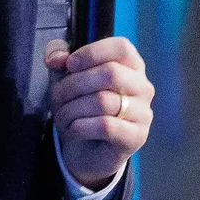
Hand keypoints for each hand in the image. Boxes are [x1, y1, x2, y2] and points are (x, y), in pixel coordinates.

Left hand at [47, 36, 153, 189]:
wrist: (86, 152)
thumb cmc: (80, 108)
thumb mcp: (64, 78)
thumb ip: (58, 57)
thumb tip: (56, 58)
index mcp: (132, 66)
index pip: (122, 47)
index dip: (92, 53)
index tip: (69, 65)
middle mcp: (143, 87)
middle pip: (111, 73)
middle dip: (75, 84)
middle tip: (57, 97)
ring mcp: (144, 112)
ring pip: (104, 101)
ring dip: (73, 109)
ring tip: (63, 117)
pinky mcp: (137, 136)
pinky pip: (105, 126)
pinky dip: (80, 127)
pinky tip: (73, 130)